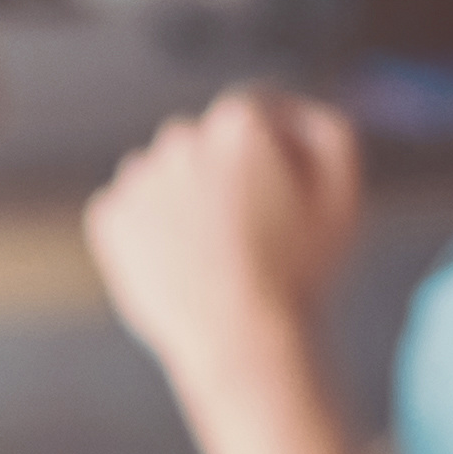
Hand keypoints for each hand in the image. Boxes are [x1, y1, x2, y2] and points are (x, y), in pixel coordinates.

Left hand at [86, 90, 367, 395]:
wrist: (243, 341)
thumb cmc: (301, 272)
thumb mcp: (343, 193)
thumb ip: (328, 130)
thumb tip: (293, 112)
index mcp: (240, 122)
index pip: (255, 117)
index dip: (272, 158)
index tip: (281, 201)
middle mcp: (182, 136)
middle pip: (206, 146)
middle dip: (225, 178)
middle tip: (250, 236)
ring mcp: (139, 177)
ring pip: (166, 179)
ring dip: (186, 204)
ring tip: (215, 257)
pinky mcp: (109, 216)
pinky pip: (132, 213)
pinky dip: (151, 234)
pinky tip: (182, 265)